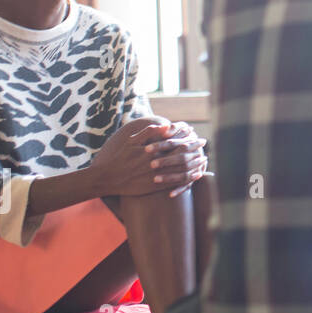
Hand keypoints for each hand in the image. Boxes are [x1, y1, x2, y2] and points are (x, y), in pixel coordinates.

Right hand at [89, 116, 205, 197]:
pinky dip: (188, 179)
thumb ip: (150, 132)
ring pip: (181, 170)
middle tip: (204, 144)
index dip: (188, 139)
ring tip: (204, 160)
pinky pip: (175, 183)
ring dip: (195, 164)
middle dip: (195, 150)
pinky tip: (196, 175)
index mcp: (153, 151)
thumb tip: (166, 125)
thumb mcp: (132, 141)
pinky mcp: (154, 187)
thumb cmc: (119, 157)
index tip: (196, 135)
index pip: (176, 143)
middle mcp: (156, 164)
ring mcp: (156, 176)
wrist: (108, 178)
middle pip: (182, 156)